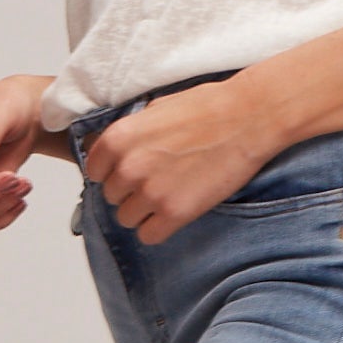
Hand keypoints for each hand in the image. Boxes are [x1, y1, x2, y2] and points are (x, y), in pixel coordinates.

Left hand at [82, 79, 275, 243]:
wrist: (248, 117)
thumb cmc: (207, 107)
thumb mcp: (154, 109)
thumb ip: (130, 135)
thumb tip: (118, 154)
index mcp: (117, 138)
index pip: (94, 171)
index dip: (112, 172)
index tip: (129, 172)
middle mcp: (128, 167)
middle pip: (111, 197)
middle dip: (130, 192)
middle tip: (157, 182)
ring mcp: (151, 192)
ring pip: (127, 219)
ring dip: (143, 212)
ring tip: (167, 197)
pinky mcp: (175, 213)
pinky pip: (149, 236)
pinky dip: (159, 229)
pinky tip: (174, 214)